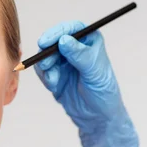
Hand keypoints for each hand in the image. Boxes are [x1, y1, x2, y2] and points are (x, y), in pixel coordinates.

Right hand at [34, 21, 138, 146]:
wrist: (97, 117)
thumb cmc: (104, 93)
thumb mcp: (94, 73)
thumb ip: (80, 55)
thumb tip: (64, 40)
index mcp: (90, 42)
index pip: (71, 29)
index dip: (57, 32)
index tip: (46, 41)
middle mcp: (75, 49)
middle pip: (54, 41)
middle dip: (47, 52)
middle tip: (45, 64)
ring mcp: (64, 62)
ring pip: (45, 56)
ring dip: (46, 67)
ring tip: (53, 80)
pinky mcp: (55, 75)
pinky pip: (43, 71)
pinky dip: (46, 78)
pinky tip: (54, 86)